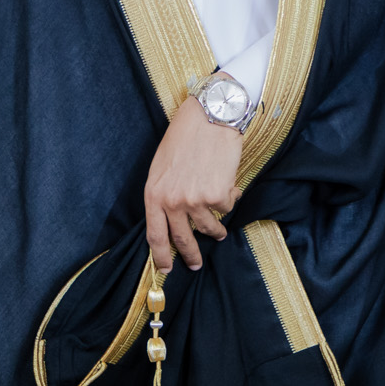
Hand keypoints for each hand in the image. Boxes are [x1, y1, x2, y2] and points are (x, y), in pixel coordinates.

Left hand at [144, 92, 243, 272]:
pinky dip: (230, 197)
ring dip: (216, 230)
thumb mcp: (163, 166)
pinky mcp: (218, 196)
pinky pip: (227, 207)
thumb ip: (165, 193)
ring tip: (220, 230)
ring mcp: (195, 201)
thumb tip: (174, 219)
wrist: (209, 116)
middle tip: (196, 265)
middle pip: (182, 239)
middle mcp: (172, 202)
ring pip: (209, 227)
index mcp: (154, 194)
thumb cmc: (185, 136)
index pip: (155, 235)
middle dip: (191, 256)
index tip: (167, 268)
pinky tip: (228, 182)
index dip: (161, 255)